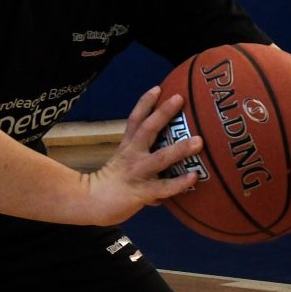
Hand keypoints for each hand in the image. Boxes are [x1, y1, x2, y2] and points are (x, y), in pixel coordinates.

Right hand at [79, 86, 204, 224]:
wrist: (90, 203)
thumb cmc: (111, 184)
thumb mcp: (124, 164)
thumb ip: (145, 161)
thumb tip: (169, 165)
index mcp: (127, 146)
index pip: (135, 119)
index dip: (145, 103)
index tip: (158, 88)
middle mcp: (132, 155)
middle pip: (147, 129)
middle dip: (163, 113)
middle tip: (179, 98)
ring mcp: (137, 172)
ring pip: (160, 158)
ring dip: (180, 149)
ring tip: (199, 141)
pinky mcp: (141, 192)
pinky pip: (163, 187)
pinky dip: (179, 183)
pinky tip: (193, 177)